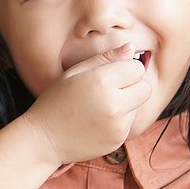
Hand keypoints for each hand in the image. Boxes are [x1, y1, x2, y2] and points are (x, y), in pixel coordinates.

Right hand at [18, 43, 150, 165]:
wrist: (43, 140)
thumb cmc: (55, 101)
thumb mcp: (74, 72)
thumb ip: (104, 58)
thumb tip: (130, 47)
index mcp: (101, 82)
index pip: (137, 68)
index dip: (126, 69)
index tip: (111, 74)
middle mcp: (114, 105)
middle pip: (145, 88)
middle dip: (133, 85)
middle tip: (110, 88)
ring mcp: (118, 126)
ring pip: (138, 106)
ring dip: (126, 103)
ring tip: (99, 106)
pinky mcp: (118, 141)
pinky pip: (129, 123)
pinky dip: (119, 120)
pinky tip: (98, 120)